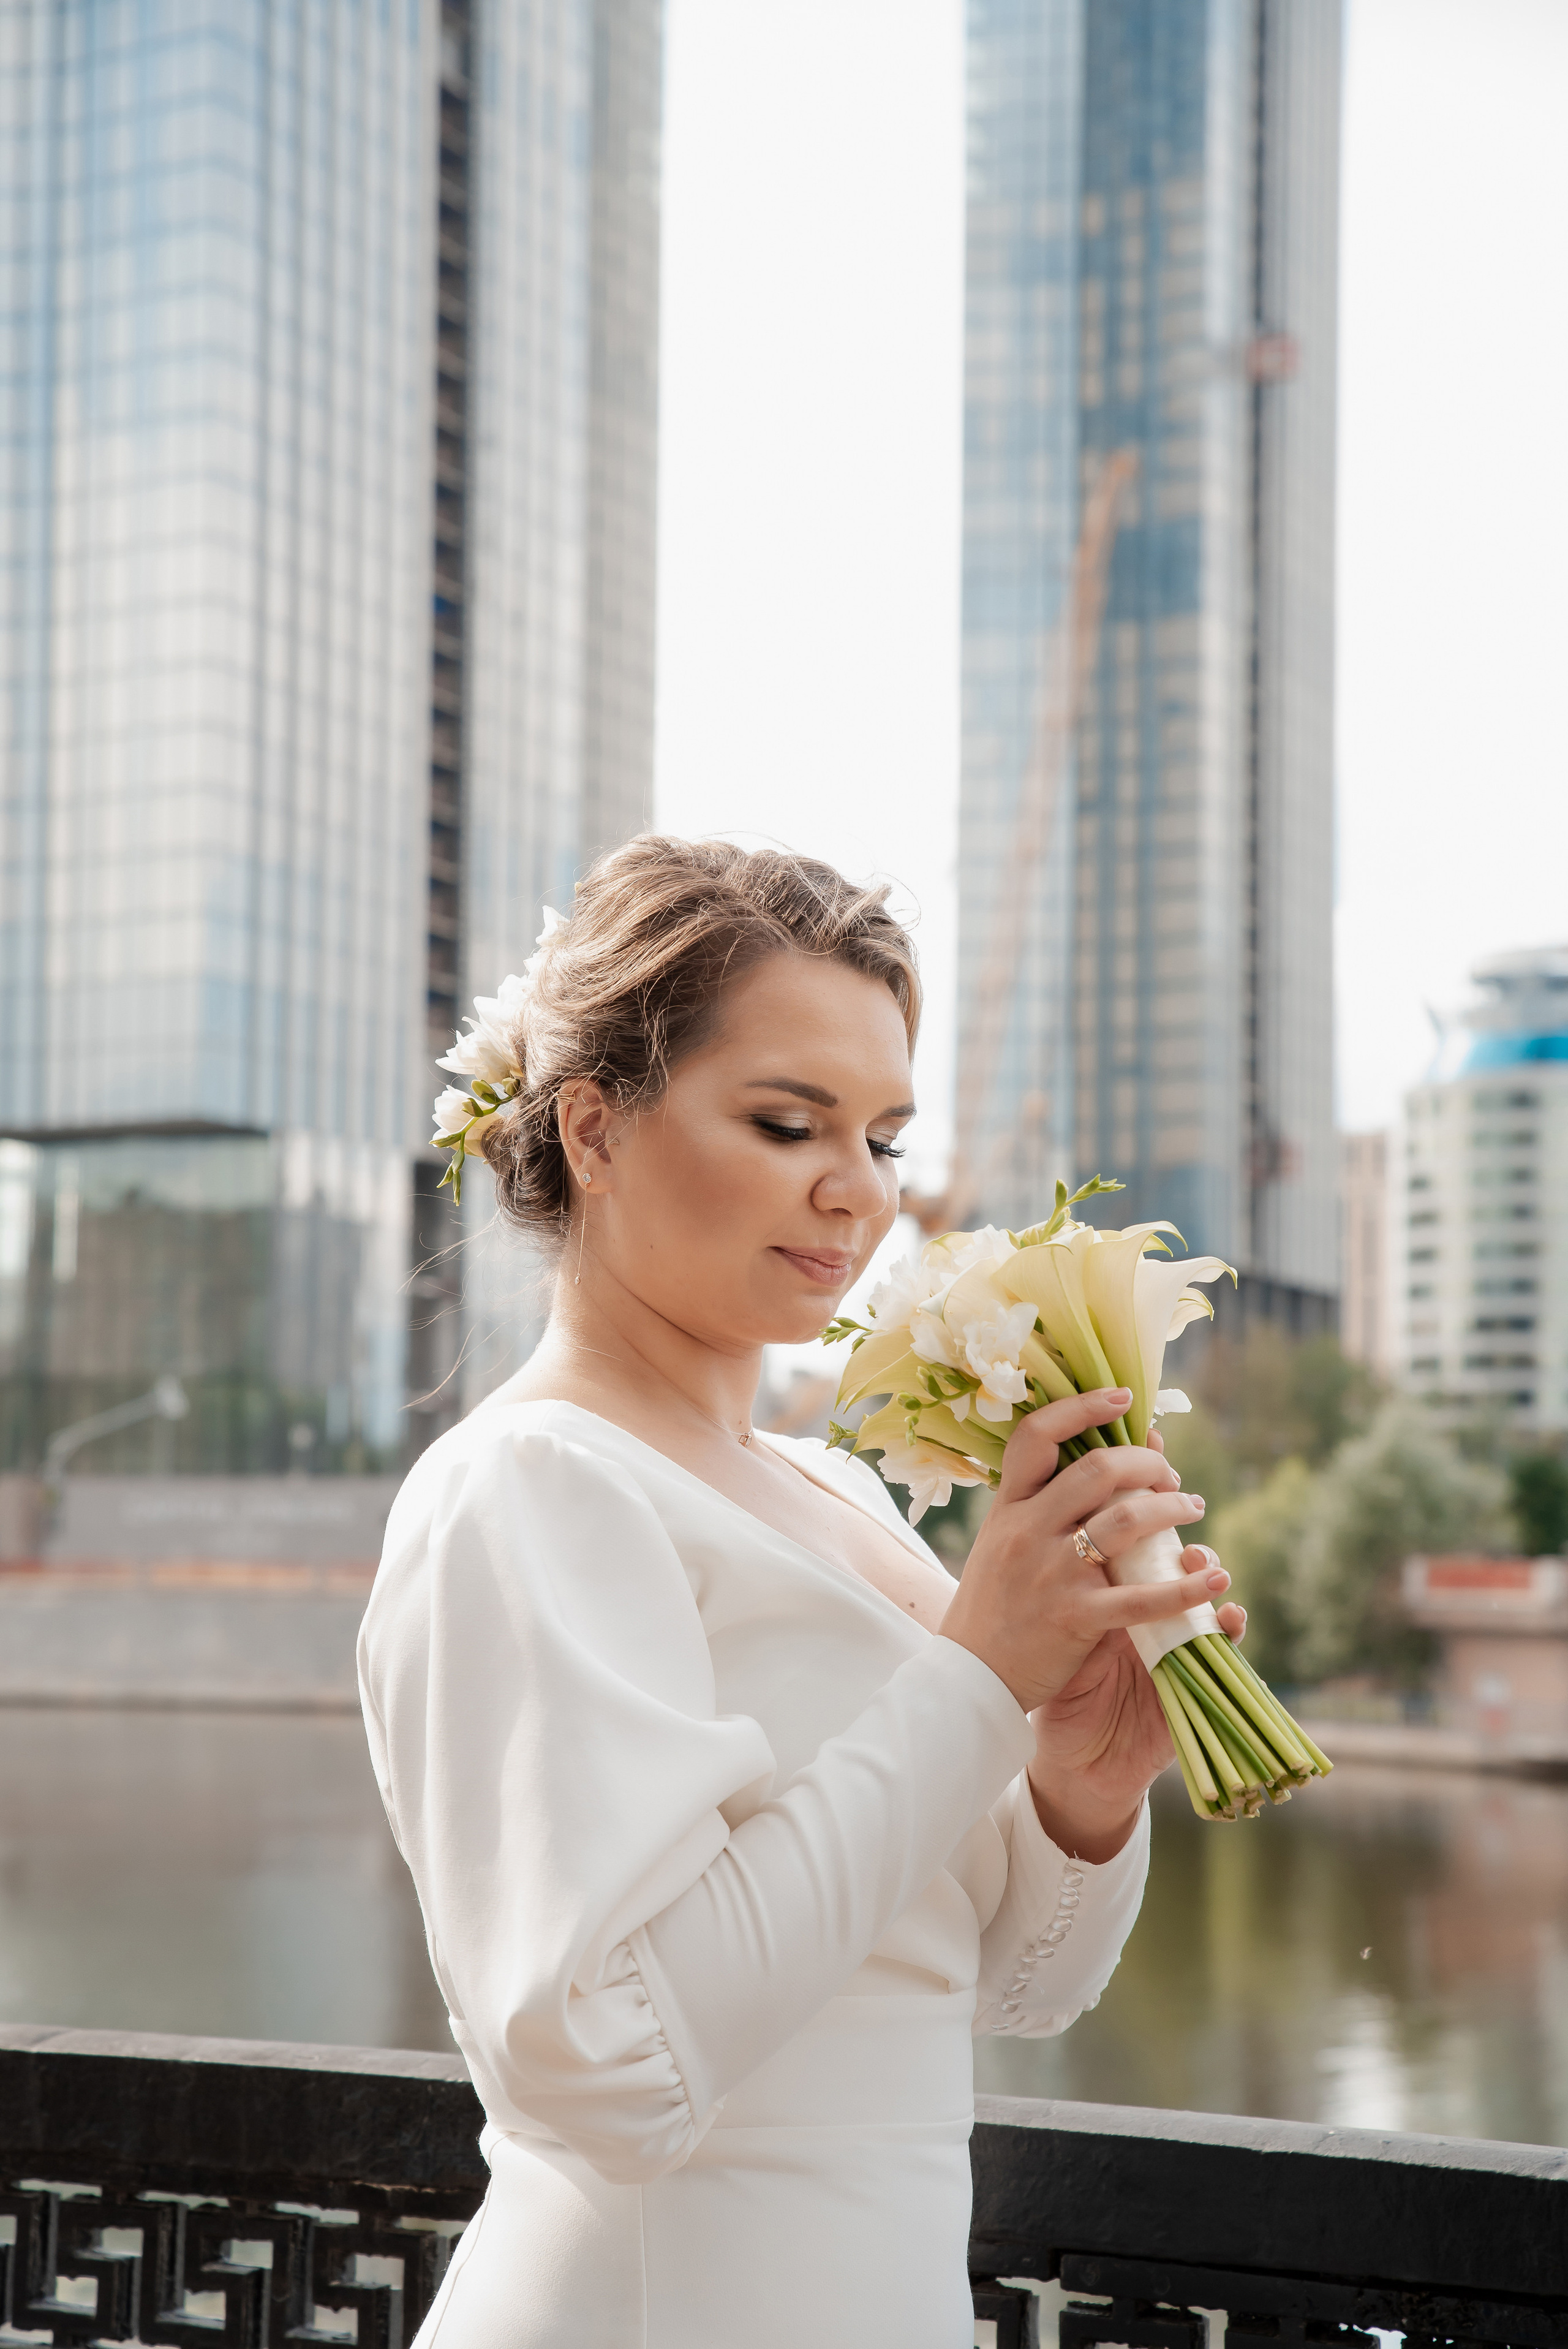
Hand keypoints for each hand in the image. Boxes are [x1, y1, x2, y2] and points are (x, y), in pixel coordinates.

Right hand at [936, 1389, 1245, 1861]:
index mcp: (1008, 1508)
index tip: (1123, 1398)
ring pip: (1127, 1520)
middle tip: (1171, 1476)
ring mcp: (1051, 1573)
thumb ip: (1037, 1506)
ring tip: (1193, 1509)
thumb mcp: (1000, 1543)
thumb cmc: (992, 1609)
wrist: (968, 1678)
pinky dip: (1186, 1588)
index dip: (1082, 1408)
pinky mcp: (1075, 1618)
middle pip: (1097, 1470)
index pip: (1036, 1437)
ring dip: (1173, 1508)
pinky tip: (1216, 1581)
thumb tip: (1089, 1464)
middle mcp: (1028, 1531)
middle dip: (1147, 1464)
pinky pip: (1142, 1598)